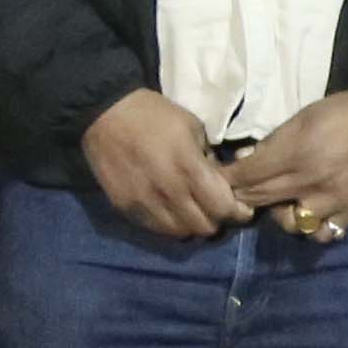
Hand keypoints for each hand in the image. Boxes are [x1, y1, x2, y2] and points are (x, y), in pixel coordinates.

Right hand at [80, 87, 253, 239]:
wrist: (105, 114)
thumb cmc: (154, 115)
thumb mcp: (192, 127)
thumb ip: (209, 159)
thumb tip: (218, 180)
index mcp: (189, 168)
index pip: (223, 208)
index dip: (237, 212)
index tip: (241, 208)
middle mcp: (169, 191)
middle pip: (205, 227)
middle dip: (216, 219)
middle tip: (215, 208)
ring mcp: (145, 203)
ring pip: (180, 233)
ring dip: (191, 224)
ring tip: (191, 210)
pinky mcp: (126, 207)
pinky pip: (155, 228)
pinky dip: (168, 223)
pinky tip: (169, 209)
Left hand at [220, 84, 347, 240]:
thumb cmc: (343, 112)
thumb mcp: (303, 117)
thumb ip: (273, 141)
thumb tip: (244, 159)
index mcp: (296, 151)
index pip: (249, 175)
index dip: (229, 179)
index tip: (219, 180)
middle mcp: (310, 180)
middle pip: (262, 198)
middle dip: (243, 197)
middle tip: (235, 195)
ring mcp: (331, 200)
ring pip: (289, 222)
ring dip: (277, 214)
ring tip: (280, 203)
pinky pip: (322, 234)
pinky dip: (311, 228)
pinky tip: (309, 216)